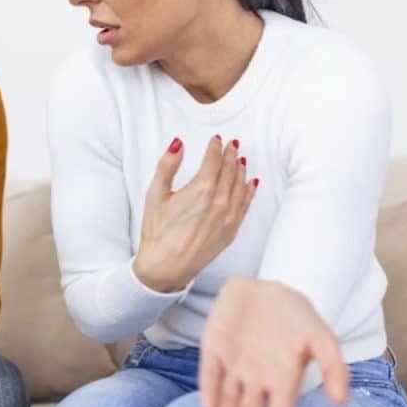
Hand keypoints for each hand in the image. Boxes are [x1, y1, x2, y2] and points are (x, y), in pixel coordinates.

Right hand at [134, 136, 257, 291]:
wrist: (166, 266)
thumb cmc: (158, 232)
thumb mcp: (155, 194)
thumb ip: (167, 165)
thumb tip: (177, 144)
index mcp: (201, 189)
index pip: (214, 160)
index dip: (215, 147)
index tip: (216, 140)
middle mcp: (220, 201)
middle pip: (230, 170)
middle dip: (230, 155)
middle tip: (232, 145)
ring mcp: (228, 217)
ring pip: (240, 186)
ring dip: (240, 170)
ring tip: (240, 159)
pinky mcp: (231, 230)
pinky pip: (245, 205)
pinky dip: (249, 191)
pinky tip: (251, 183)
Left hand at [199, 278, 349, 406]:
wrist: (270, 288)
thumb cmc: (299, 318)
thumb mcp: (322, 338)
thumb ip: (334, 367)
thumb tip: (341, 401)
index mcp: (283, 382)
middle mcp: (256, 380)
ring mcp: (233, 365)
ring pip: (227, 399)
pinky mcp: (214, 348)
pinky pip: (210, 373)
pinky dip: (209, 389)